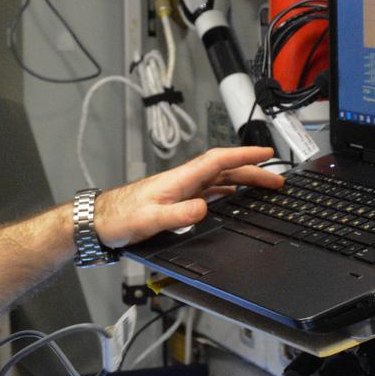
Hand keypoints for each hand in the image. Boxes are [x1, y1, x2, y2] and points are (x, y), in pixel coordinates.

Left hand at [93, 146, 283, 248]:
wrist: (98, 222)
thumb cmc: (119, 217)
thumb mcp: (150, 219)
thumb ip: (178, 214)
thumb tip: (204, 208)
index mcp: (179, 179)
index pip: (218, 160)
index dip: (243, 155)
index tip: (266, 153)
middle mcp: (183, 181)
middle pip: (224, 170)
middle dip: (251, 171)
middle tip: (276, 179)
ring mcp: (180, 190)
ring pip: (218, 181)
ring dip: (242, 182)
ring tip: (263, 188)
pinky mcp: (176, 201)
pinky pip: (209, 192)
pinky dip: (226, 194)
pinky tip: (232, 200)